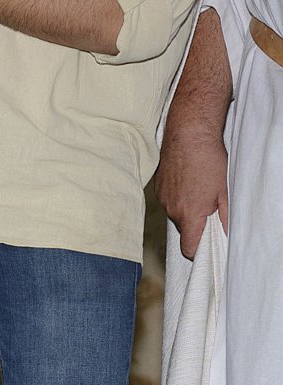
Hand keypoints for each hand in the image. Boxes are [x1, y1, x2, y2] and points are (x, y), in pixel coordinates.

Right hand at [154, 134, 227, 259]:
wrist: (189, 135)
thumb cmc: (209, 160)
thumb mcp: (224, 191)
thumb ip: (225, 217)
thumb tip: (226, 234)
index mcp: (189, 214)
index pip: (188, 247)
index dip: (198, 250)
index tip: (207, 244)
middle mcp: (172, 210)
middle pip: (184, 229)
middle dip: (196, 223)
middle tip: (210, 206)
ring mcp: (162, 199)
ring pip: (176, 213)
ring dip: (187, 207)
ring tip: (199, 188)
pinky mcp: (157, 188)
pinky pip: (169, 200)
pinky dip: (178, 196)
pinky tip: (188, 180)